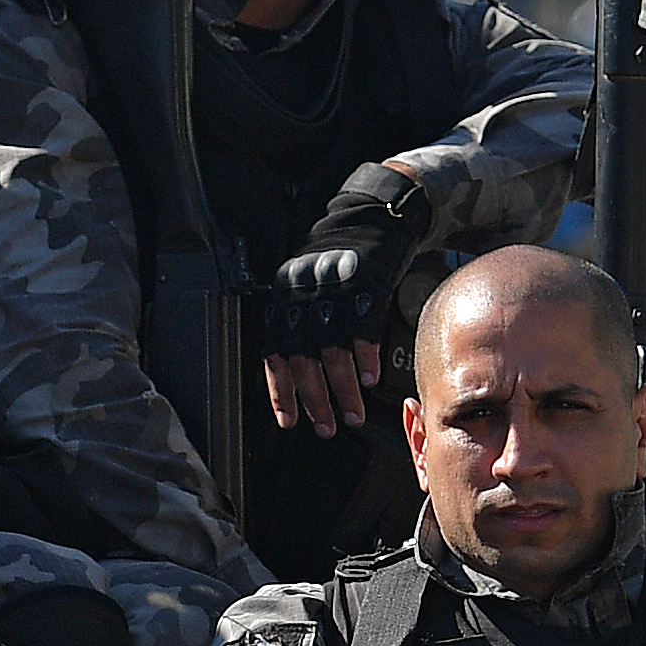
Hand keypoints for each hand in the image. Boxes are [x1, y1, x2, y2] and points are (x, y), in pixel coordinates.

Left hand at [261, 189, 424, 431]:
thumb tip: (299, 370)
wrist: (368, 218)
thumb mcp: (304, 285)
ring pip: (334, 355)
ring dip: (344, 392)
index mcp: (284, 301)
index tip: (289, 419)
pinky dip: (366, 360)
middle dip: (315, 401)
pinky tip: (370, 381)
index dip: (280, 391)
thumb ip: (298, 323)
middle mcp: (304, 299)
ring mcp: (334, 295)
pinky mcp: (365, 290)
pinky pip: (363, 333)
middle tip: (327, 427)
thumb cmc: (336, 257)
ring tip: (353, 414)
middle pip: (304, 362)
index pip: (275, 355)